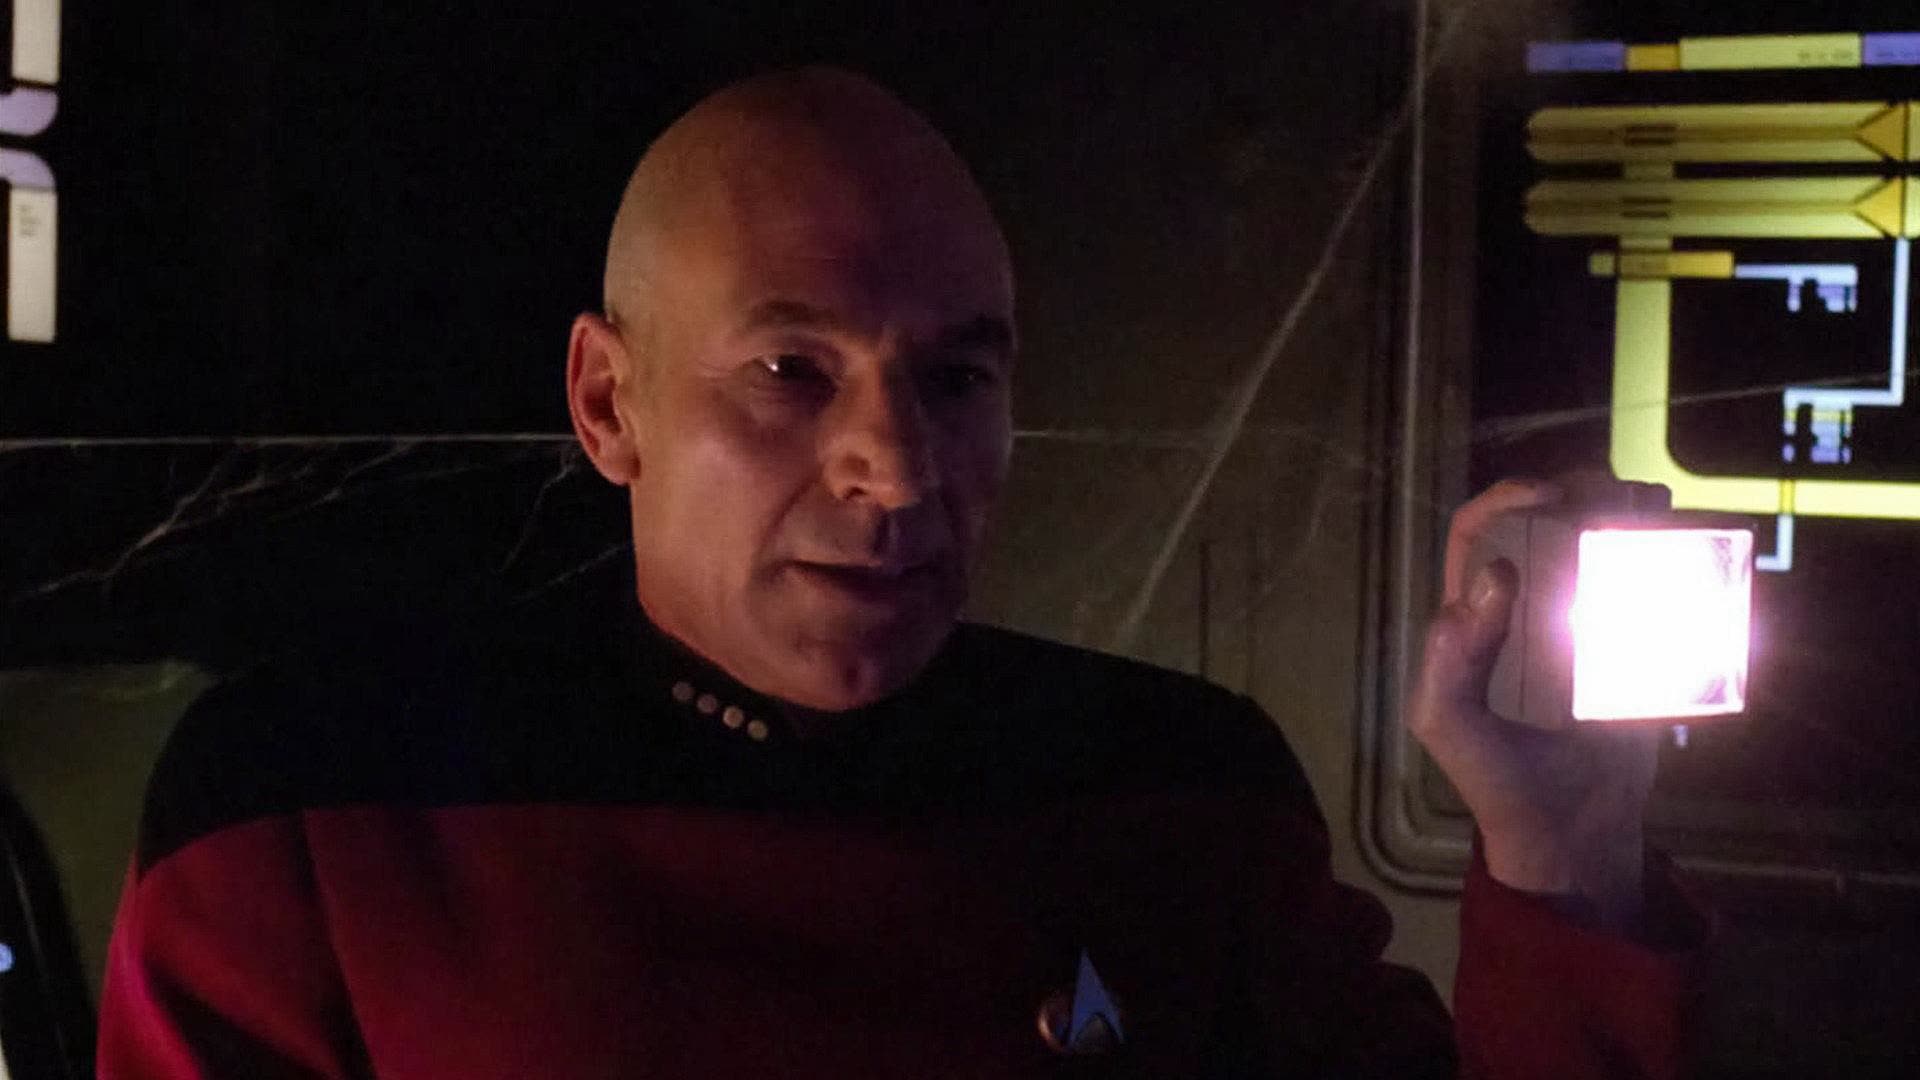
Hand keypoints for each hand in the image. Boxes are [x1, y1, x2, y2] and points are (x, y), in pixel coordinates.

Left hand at [1406, 480, 1659, 932]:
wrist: (1573, 832)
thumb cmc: (1497, 782)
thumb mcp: (1449, 726)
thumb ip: (1448, 663)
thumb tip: (1490, 581)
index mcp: (1472, 618)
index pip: (1477, 536)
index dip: (1504, 501)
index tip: (1546, 494)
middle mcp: (1525, 609)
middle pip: (1546, 525)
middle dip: (1577, 492)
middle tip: (1613, 498)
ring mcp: (1582, 623)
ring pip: (1600, 544)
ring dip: (1626, 512)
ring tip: (1650, 510)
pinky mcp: (1632, 645)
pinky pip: (1649, 587)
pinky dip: (1669, 557)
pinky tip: (1685, 547)